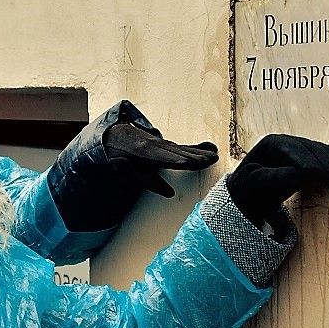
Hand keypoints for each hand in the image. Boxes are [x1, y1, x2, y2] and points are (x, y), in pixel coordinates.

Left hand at [103, 122, 218, 198]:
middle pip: (178, 152)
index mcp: (144, 153)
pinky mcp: (166, 144)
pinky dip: (196, 147)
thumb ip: (145, 181)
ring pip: (183, 149)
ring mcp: (162, 143)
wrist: (114, 135)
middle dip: (194, 156)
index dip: (177, 160)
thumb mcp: (124, 170)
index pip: (164, 158)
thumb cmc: (118, 155)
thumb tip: (169, 192)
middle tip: (211, 159)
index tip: (189, 163)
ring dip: (199, 152)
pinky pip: (183, 147)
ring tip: (214, 155)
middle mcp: (156, 146)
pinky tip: (209, 148)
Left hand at [226, 135, 328, 228]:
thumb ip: (276, 177)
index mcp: (271, 144)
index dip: (309, 162)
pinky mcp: (305, 156)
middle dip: (326, 161)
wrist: (247, 191)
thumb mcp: (256, 183)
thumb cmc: (249, 188)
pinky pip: (323, 155)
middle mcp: (286, 141)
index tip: (318, 174)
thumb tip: (300, 173)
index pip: (294, 151)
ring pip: (319, 150)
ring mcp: (296, 147)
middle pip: (310, 148)